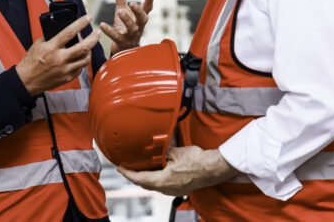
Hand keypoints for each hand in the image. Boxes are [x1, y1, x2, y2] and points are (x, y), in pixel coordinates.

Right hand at [16, 15, 100, 94]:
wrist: (26, 81)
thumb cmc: (31, 62)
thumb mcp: (38, 44)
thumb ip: (51, 36)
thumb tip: (62, 29)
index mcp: (52, 47)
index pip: (70, 32)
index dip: (81, 23)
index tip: (88, 18)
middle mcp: (60, 59)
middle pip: (84, 47)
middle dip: (94, 38)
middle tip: (97, 32)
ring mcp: (64, 70)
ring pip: (85, 59)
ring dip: (90, 51)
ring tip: (89, 46)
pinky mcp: (66, 78)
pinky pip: (80, 69)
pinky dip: (81, 62)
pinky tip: (79, 58)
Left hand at [100, 0, 152, 54]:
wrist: (124, 49)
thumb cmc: (125, 28)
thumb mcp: (123, 10)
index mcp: (139, 18)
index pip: (147, 9)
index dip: (149, 1)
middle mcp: (138, 26)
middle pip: (142, 18)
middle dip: (138, 11)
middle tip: (133, 3)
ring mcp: (131, 35)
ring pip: (131, 28)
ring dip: (126, 19)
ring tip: (120, 11)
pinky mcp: (122, 42)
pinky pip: (116, 37)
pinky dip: (109, 31)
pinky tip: (102, 25)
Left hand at [117, 146, 238, 195]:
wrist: (213, 168)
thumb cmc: (197, 161)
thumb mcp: (176, 152)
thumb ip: (164, 151)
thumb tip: (158, 144)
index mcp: (162, 181)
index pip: (139, 178)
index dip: (128, 173)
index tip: (120, 168)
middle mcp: (166, 189)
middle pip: (145, 184)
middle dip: (135, 176)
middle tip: (128, 168)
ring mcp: (174, 190)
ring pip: (154, 185)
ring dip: (146, 178)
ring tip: (141, 168)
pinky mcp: (180, 188)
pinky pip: (163, 185)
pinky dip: (156, 178)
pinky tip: (158, 170)